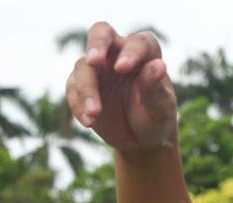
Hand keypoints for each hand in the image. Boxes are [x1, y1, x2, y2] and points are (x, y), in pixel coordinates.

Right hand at [65, 24, 177, 151]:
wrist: (140, 139)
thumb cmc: (156, 116)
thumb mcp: (160, 106)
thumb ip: (154, 86)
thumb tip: (159, 65)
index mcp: (144, 52)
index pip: (137, 43)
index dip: (130, 52)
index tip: (122, 68)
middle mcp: (118, 53)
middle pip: (101, 33)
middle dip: (96, 44)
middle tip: (93, 61)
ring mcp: (98, 67)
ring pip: (83, 66)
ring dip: (87, 89)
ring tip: (94, 113)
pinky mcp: (81, 84)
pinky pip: (72, 88)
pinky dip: (78, 104)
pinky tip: (88, 122)